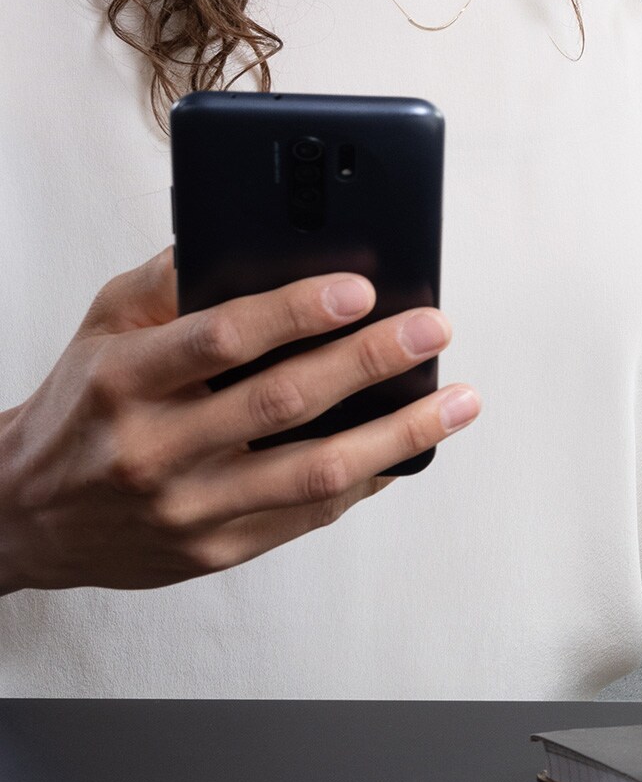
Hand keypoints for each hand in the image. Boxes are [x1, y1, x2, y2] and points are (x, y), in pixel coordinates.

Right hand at [0, 247, 479, 594]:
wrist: (24, 512)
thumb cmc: (85, 401)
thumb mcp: (106, 325)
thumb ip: (172, 277)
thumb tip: (258, 230)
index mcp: (129, 379)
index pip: (224, 339)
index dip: (298, 311)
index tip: (363, 287)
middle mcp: (157, 448)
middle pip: (284, 401)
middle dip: (372, 360)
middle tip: (434, 328)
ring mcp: (188, 508)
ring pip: (314, 472)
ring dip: (399, 433)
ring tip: (459, 400)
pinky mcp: (213, 551)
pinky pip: (308, 514)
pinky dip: (369, 478)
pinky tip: (412, 447)